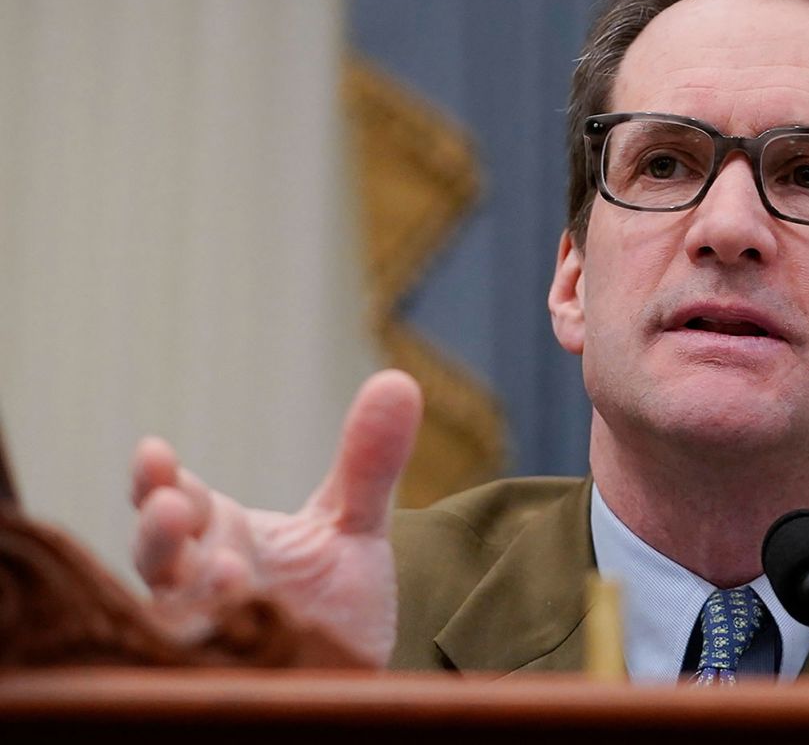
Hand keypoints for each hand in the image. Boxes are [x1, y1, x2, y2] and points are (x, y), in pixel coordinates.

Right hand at [130, 369, 421, 665]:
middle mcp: (200, 584)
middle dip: (159, 533)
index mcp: (220, 533)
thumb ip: (368, 463)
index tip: (153, 453)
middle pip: (157, 556)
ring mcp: (210, 638)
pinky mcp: (230, 683)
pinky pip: (208, 674)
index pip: (174, 498)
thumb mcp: (355, 525)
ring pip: (176, 618)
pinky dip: (222, 656)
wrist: (355, 676)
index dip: (156, 479)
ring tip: (229, 574)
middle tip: (172, 509)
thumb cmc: (332, 598)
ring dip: (193, 596)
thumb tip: (398, 382)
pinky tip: (244, 638)